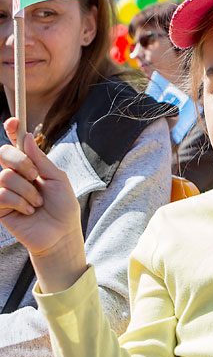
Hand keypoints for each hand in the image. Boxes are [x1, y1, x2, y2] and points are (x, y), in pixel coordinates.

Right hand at [0, 122, 86, 290]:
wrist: (61, 235)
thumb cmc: (63, 207)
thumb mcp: (57, 178)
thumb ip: (40, 158)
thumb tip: (26, 136)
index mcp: (29, 165)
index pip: (14, 143)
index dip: (12, 130)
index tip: (13, 122)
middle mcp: (15, 175)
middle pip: (3, 153)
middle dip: (21, 162)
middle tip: (35, 176)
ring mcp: (6, 191)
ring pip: (4, 176)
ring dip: (26, 190)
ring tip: (37, 203)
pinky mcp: (0, 209)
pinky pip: (1, 195)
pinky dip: (18, 202)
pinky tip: (28, 211)